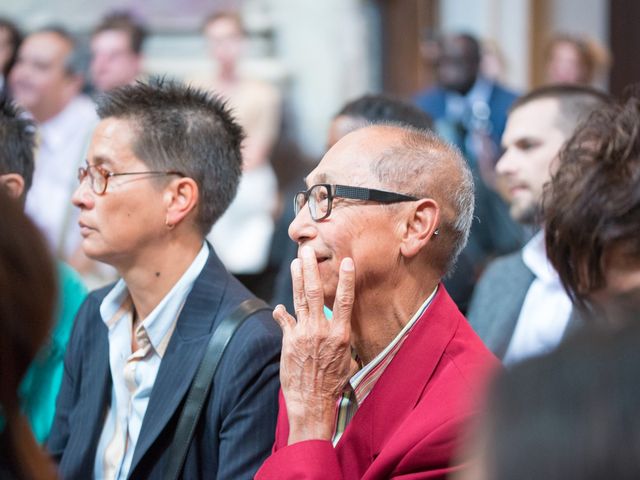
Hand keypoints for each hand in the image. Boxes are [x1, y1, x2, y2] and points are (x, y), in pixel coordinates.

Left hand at [273, 246, 355, 443]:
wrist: (312, 401)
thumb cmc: (332, 383)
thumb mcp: (346, 360)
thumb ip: (340, 339)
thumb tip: (340, 327)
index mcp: (340, 334)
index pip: (345, 301)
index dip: (346, 279)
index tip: (347, 261)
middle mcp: (322, 330)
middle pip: (315, 292)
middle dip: (311, 269)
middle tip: (307, 251)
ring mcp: (303, 334)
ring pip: (299, 300)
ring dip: (296, 279)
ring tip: (295, 263)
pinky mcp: (289, 341)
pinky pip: (285, 321)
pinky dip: (282, 313)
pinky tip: (280, 307)